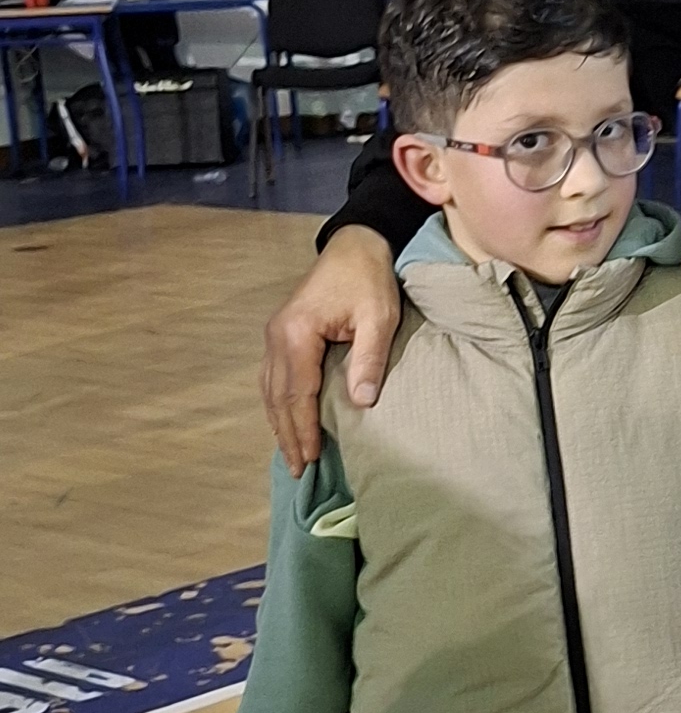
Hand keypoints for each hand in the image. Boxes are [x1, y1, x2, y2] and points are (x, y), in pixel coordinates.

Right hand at [261, 228, 402, 474]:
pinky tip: (285, 420)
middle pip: (277, 396)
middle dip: (287, 434)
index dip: (304, 428)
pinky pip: (273, 376)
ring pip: (270, 388)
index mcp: (297, 333)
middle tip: (297, 469)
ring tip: (290, 454)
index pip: (298, 393)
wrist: (355, 244)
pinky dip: (278, 403)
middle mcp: (277, 336)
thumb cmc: (368, 278)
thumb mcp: (378, 316)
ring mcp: (274, 334)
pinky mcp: (281, 332)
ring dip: (279, 422)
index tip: (311, 458)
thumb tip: (362, 402)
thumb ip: (369, 359)